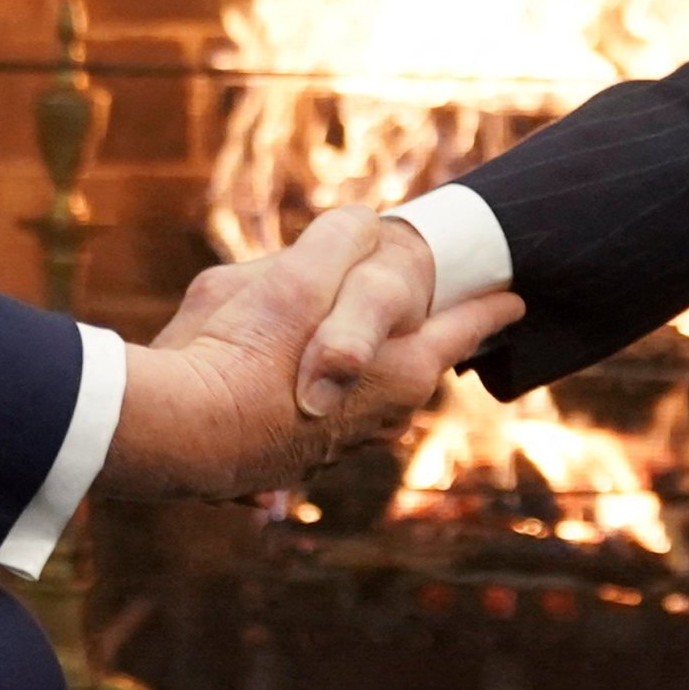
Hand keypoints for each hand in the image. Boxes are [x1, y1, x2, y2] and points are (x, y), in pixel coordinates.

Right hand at [104, 206, 521, 499]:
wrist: (172, 435)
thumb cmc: (242, 351)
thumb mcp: (295, 273)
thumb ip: (341, 240)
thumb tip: (363, 224)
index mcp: (401, 371)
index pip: (462, 328)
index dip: (488, 307)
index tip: (516, 299)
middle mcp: (378, 420)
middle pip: (411, 368)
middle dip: (412, 340)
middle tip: (424, 316)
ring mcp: (329, 451)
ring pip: (358, 399)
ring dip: (352, 372)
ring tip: (340, 345)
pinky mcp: (279, 465)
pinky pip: (306, 422)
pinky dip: (299, 399)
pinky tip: (268, 385)